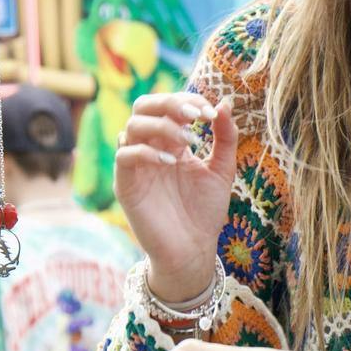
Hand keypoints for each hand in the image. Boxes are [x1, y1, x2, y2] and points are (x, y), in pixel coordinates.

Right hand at [114, 91, 236, 297]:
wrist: (193, 250)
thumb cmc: (205, 211)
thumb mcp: (222, 169)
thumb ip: (225, 137)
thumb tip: (225, 103)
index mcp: (171, 141)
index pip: (169, 105)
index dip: (189, 100)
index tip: (212, 113)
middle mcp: (150, 148)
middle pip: (144, 106)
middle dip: (169, 103)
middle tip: (196, 116)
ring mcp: (136, 165)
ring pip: (132, 126)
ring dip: (162, 126)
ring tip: (189, 142)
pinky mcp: (125, 185)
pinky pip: (124, 155)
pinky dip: (146, 151)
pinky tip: (172, 162)